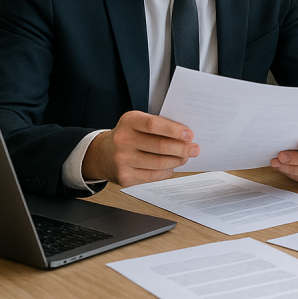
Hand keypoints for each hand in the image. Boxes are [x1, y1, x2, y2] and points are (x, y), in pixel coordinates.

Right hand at [83, 111, 198, 186]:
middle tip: (194, 149)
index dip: (174, 130)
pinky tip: (171, 166)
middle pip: (159, 146)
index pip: (154, 125)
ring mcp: (122, 160)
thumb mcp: (138, 122)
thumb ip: (158, 125)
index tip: (189, 135)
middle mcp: (123, 140)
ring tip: (185, 157)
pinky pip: (153, 176)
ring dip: (177, 161)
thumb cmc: (128, 135)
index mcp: (129, 121)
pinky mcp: (125, 177)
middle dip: (182, 148)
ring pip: (159, 163)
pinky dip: (166, 171)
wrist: (103, 154)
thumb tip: (186, 136)